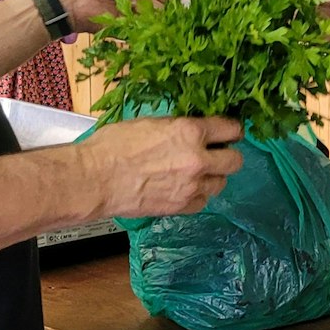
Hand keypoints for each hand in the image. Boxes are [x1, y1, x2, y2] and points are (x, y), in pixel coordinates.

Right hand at [82, 116, 245, 217]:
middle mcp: (198, 160)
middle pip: (234, 161)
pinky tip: (185, 189)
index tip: (230, 133)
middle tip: (217, 154)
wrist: (95, 179)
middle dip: (228, 156)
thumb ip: (177, 128)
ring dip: (212, 177)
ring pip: (220, 183)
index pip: (231, 129)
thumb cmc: (113, 146)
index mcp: (190, 132)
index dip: (232, 130)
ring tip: (197, 174)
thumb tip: (190, 130)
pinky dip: (197, 196)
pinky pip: (202, 202)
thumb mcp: (150, 123)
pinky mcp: (181, 207)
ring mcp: (192, 186)